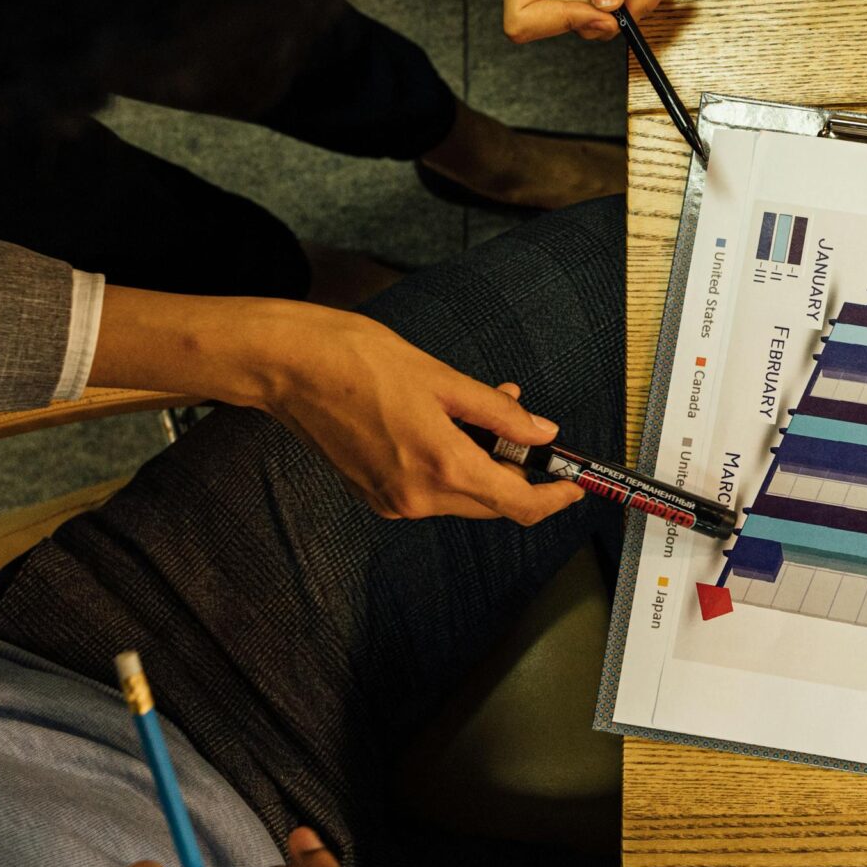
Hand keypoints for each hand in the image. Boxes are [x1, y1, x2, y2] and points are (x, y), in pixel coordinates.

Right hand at [258, 310, 584, 524]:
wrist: (291, 368)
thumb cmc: (359, 362)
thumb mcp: (444, 379)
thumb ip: (498, 413)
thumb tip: (541, 433)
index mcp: (441, 467)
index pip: (518, 503)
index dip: (555, 497)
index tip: (576, 483)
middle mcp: (418, 497)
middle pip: (493, 503)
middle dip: (520, 474)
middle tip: (533, 435)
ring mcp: (394, 501)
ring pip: (463, 497)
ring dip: (485, 465)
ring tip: (486, 413)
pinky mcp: (376, 495)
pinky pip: (433, 490)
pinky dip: (453, 466)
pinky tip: (451, 428)